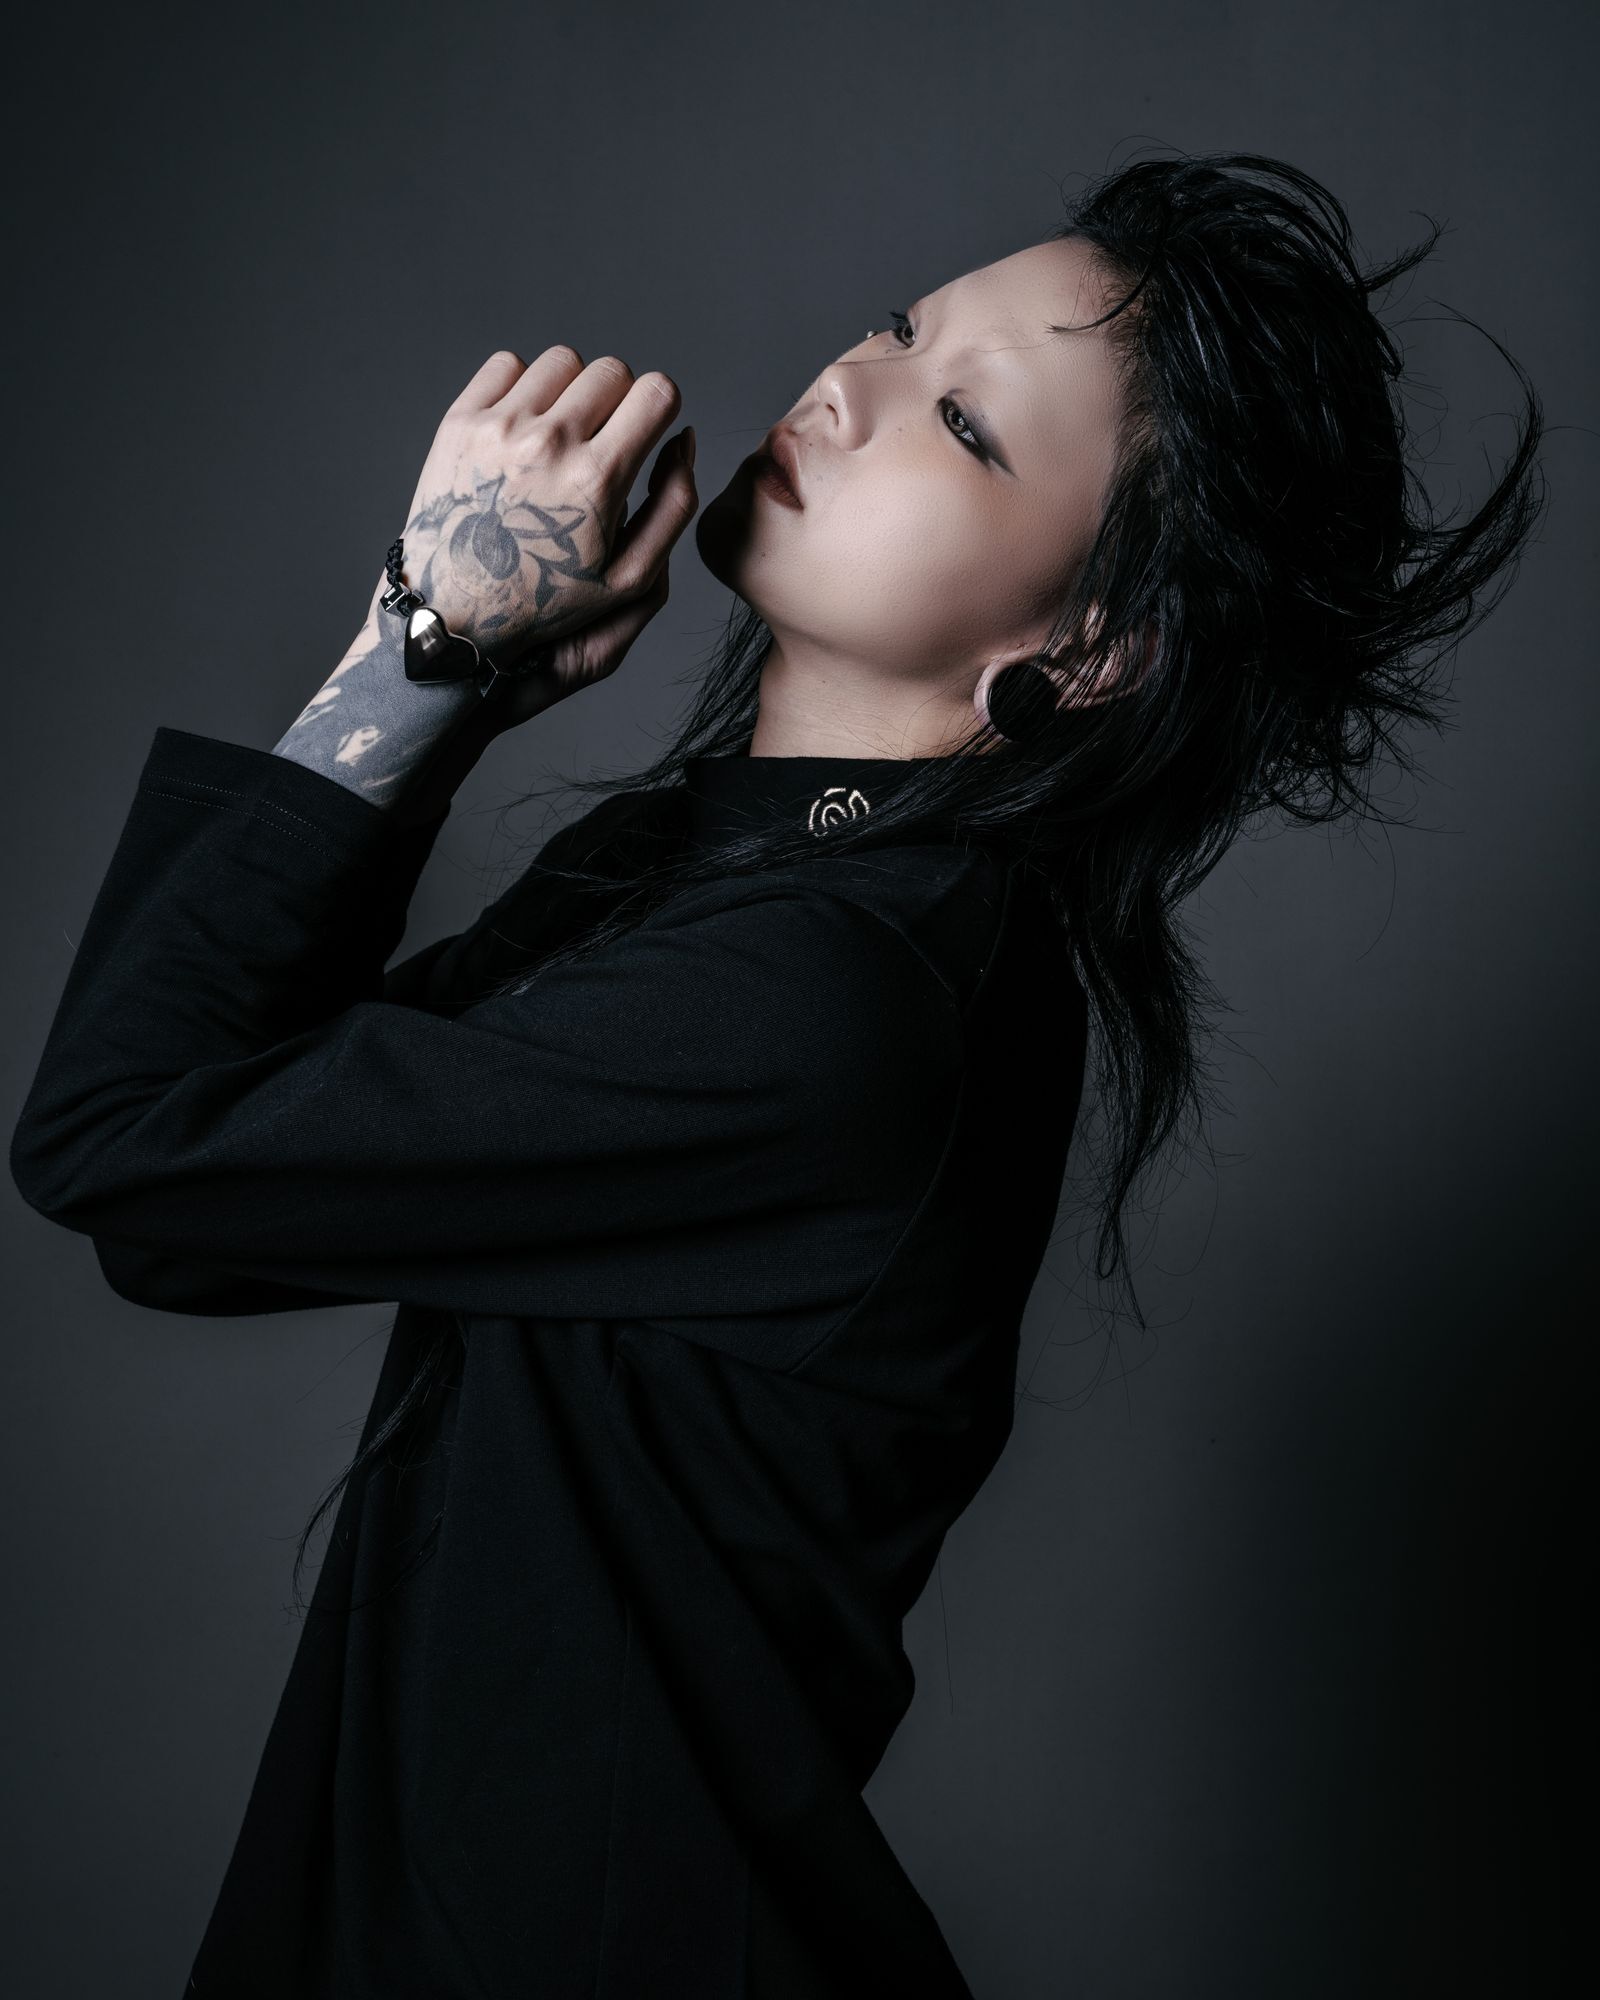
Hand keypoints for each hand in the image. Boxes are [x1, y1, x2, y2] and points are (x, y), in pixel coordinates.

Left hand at [367, 345, 698, 730]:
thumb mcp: (631, 578)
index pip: (656, 391)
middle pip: (612, 370)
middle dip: (618, 399)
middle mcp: (549, 443)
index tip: (645, 428)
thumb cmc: (548, 598)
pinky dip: (523, 386)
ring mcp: (500, 427)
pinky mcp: (461, 420)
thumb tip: (683, 437)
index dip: (660, 406)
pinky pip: (508, 364)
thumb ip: (674, 505)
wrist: (456, 609)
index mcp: (597, 480)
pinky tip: (522, 426)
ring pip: (563, 361)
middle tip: (600, 441)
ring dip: (571, 389)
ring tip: (560, 433)